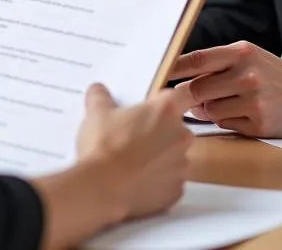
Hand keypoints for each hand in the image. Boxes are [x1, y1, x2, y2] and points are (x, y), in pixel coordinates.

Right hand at [75, 84, 192, 221]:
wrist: (102, 189)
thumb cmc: (104, 145)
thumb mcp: (96, 112)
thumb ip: (101, 95)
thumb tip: (99, 91)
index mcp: (166, 110)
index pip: (184, 94)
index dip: (171, 99)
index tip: (158, 104)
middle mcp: (180, 136)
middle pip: (176, 127)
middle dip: (159, 130)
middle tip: (134, 135)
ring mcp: (181, 166)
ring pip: (174, 155)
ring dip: (159, 156)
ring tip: (133, 162)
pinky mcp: (176, 191)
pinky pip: (170, 180)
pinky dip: (157, 180)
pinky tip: (137, 180)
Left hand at [170, 41, 281, 137]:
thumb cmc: (276, 75)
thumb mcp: (250, 57)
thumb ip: (217, 64)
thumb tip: (179, 79)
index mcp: (241, 52)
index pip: (197, 60)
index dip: (173, 68)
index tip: (155, 73)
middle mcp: (246, 75)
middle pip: (197, 89)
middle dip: (190, 95)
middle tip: (188, 98)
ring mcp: (253, 101)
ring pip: (208, 110)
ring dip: (207, 110)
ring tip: (225, 103)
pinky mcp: (259, 124)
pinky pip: (225, 125)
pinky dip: (226, 121)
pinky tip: (241, 114)